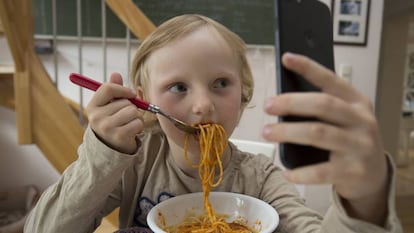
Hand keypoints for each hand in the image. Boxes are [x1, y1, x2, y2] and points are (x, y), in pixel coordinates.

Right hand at [86, 73, 143, 153]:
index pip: (107, 88)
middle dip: (131, 106)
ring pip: (133, 111)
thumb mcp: (110, 104)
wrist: (111, 146)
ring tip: (130, 121)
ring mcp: (107, 128)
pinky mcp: (119, 136)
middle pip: (125, 102)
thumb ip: (114, 89)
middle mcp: (96, 117)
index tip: (131, 94)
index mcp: (92, 106)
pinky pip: (137, 123)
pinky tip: (132, 129)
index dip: (123, 89)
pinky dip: (139, 125)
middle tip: (126, 115)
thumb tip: (116, 74)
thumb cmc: (113, 120)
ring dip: (137, 116)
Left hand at [263, 53, 387, 223]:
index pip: (331, 80)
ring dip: (287, 132)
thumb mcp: (345, 119)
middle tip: (268, 105)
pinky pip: (321, 171)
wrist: (374, 175)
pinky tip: (286, 172)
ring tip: (267, 132)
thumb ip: (323, 108)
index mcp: (357, 102)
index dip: (309, 68)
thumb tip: (283, 98)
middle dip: (291, 103)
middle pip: (323, 105)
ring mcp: (359, 146)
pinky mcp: (353, 171)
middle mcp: (362, 121)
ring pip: (318, 133)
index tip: (286, 58)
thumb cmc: (351, 140)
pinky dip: (301, 172)